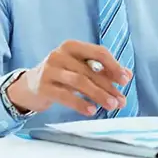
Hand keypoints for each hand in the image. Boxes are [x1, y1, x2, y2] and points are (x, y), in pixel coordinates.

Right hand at [6, 40, 130, 116]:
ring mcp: (49, 70)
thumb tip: (127, 75)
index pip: (98, 52)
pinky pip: (65, 95)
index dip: (113, 66)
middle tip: (121, 100)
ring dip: (98, 95)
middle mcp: (59, 54)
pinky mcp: (42, 87)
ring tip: (111, 106)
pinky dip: (80, 104)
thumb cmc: (61, 75)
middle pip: (89, 70)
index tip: (125, 80)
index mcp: (72, 46)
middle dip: (108, 86)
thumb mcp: (80, 68)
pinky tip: (92, 111)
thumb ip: (102, 70)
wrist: (30, 85)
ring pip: (79, 82)